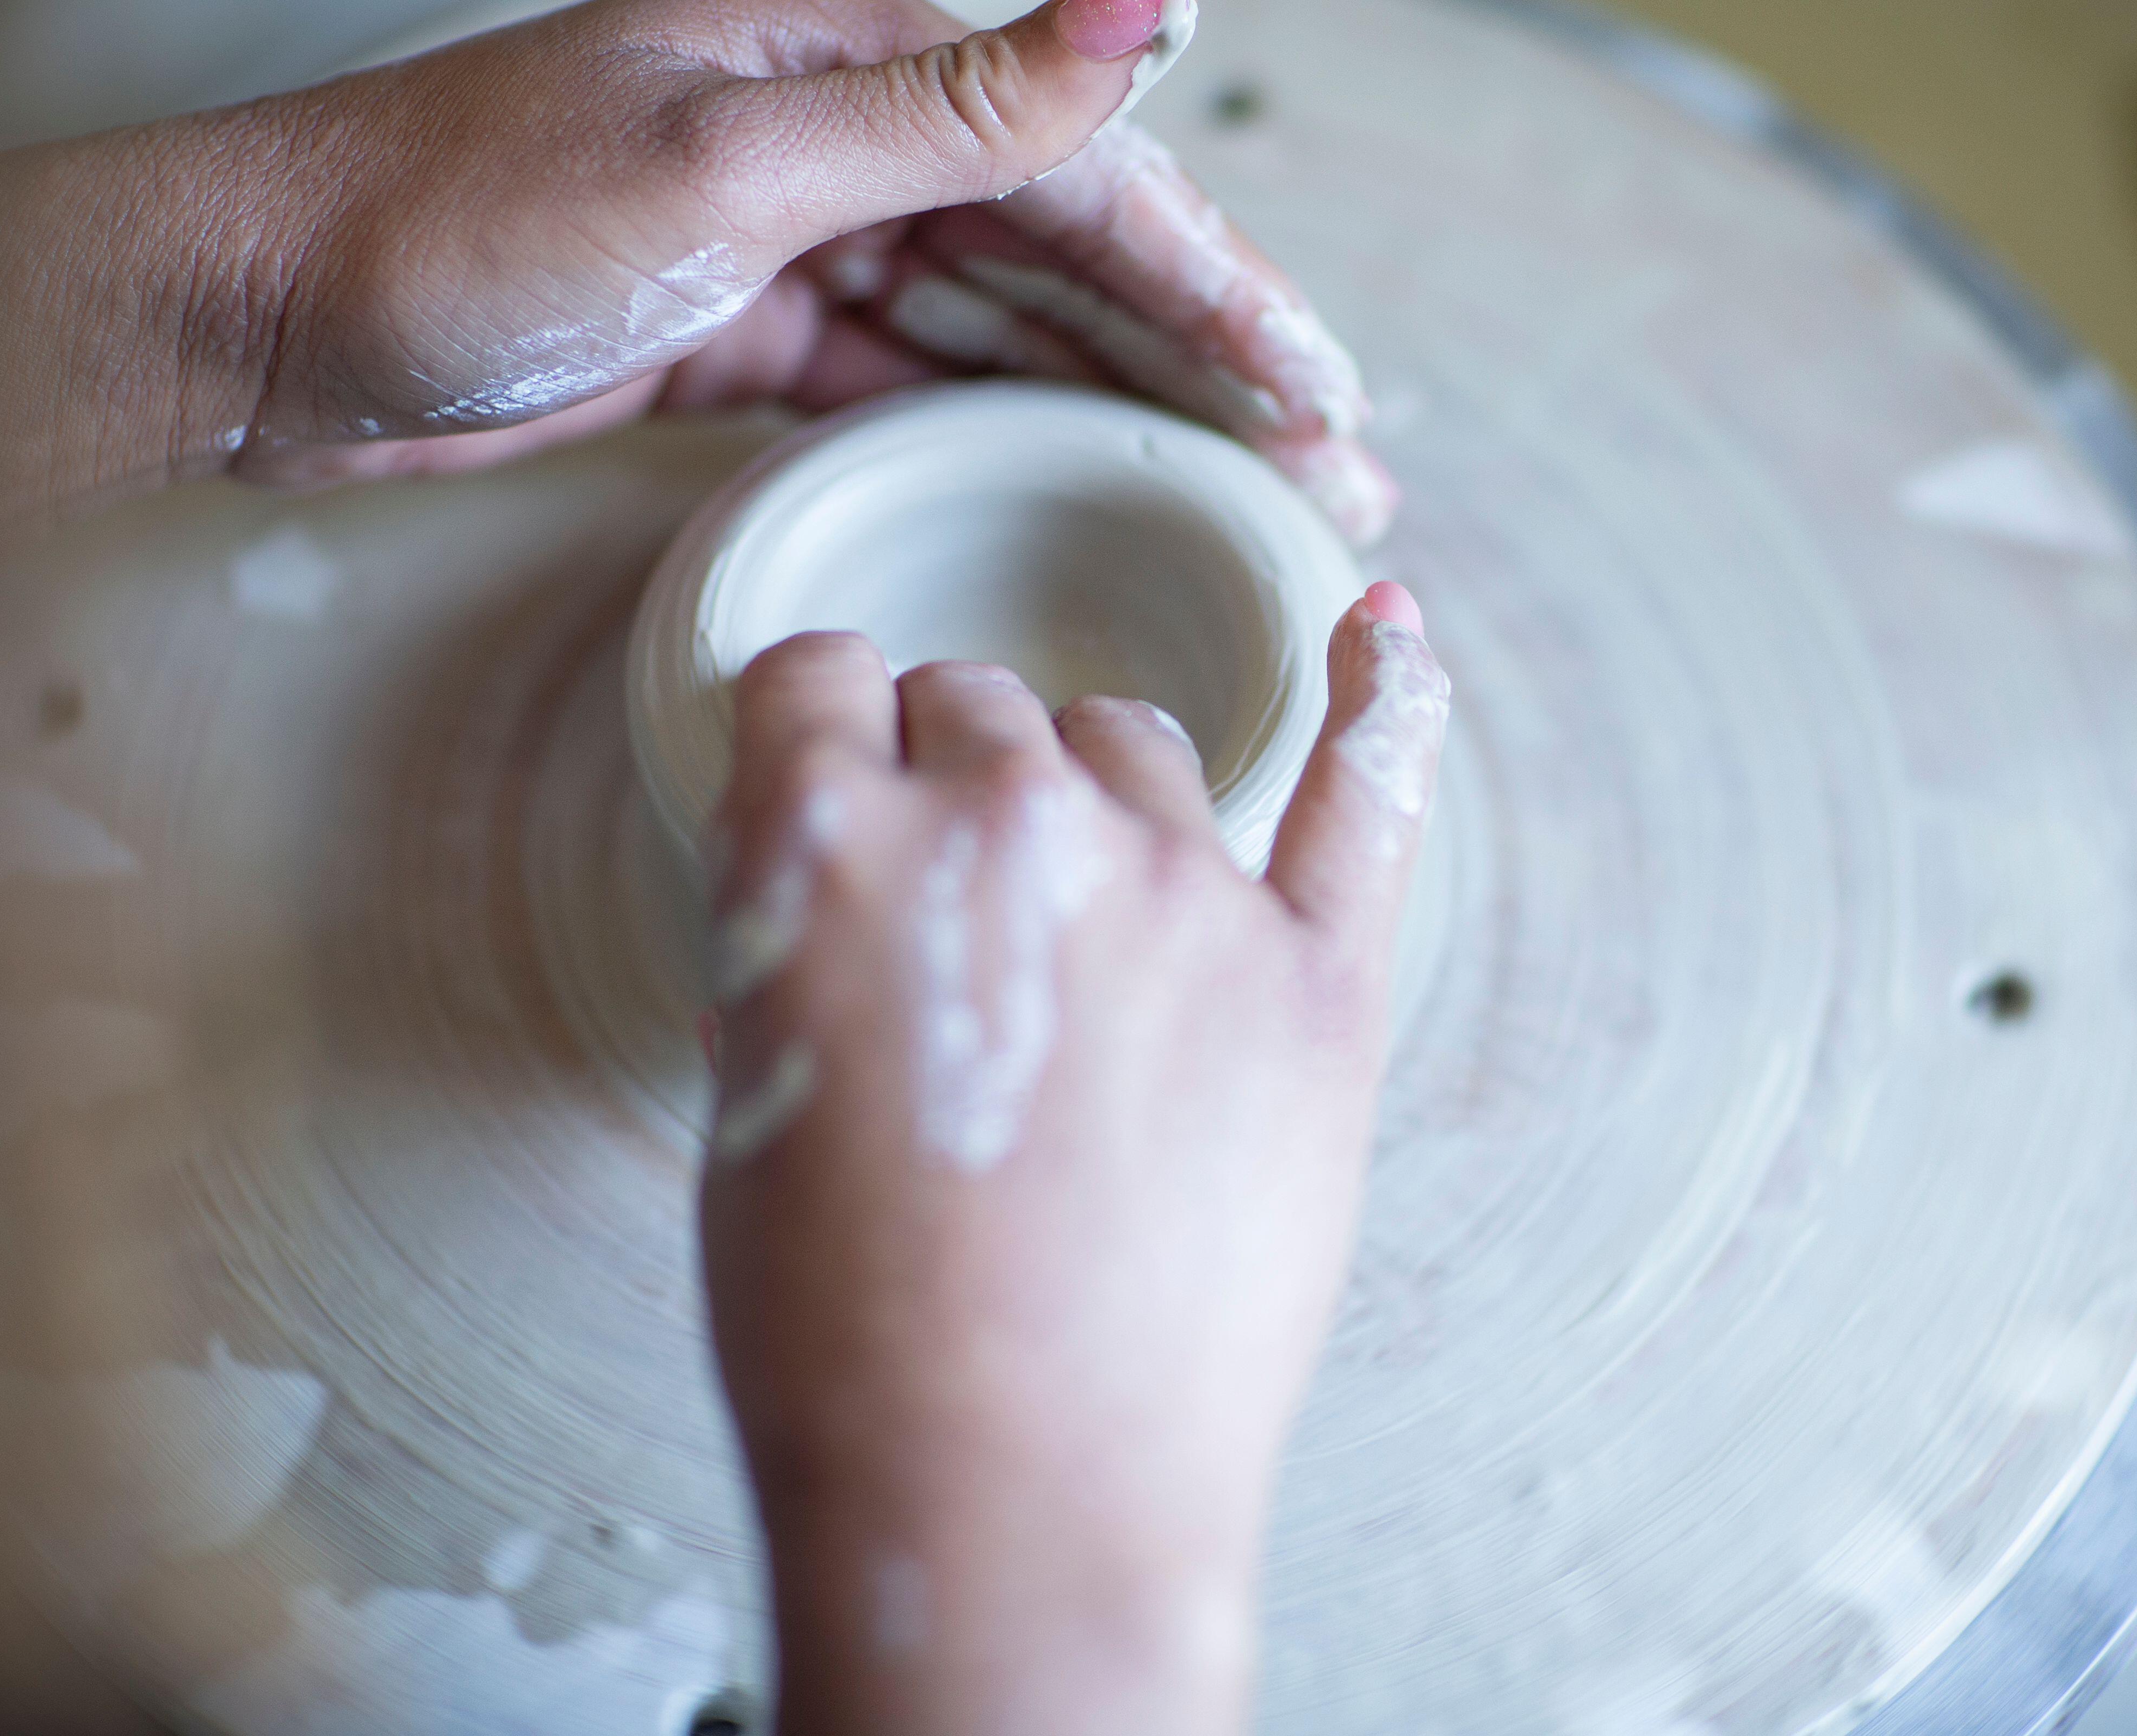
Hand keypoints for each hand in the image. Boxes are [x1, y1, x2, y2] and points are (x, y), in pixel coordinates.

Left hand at [0, 0, 1393, 557]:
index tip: (1325, 397)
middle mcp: (841, 127)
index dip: (1224, 290)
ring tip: (1241, 493)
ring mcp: (797, 230)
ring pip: (1005, 321)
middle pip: (1072, 250)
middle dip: (1206, 361)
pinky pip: (914, 375)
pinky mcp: (748, 327)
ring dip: (1124, 403)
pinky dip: (1000, 423)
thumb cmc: (462, 225)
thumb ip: (966, 105)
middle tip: (1327, 475)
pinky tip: (1082, 477)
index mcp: (852, 50)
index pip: (1090, 173)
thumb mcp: (729, 167)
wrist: (260, 317)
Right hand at [698, 582, 1448, 1734]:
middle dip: (955, 780)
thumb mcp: (750, 1113)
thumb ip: (796, 955)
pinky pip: (1369, 788)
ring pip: (1133, 744)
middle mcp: (1014, 829)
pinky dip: (1387, 696)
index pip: (821, 678)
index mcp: (832, 849)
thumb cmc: (851, 1342)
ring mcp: (1185, 897)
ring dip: (1098, 797)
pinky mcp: (1319, 981)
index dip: (826, 731)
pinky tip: (1386, 636)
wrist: (1015, 1500)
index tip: (844, 773)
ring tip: (1089, 925)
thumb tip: (841, 897)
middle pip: (980, 705)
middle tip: (963, 912)